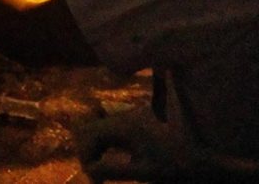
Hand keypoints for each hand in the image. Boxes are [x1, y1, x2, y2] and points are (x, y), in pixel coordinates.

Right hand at [78, 107, 192, 182]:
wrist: (207, 158)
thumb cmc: (177, 166)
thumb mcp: (143, 172)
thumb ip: (112, 170)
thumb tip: (89, 171)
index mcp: (124, 125)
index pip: (89, 135)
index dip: (86, 156)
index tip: (94, 178)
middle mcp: (125, 116)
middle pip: (91, 129)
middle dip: (88, 151)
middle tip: (95, 174)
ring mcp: (132, 116)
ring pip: (101, 128)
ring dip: (96, 147)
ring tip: (102, 168)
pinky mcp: (139, 120)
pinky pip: (113, 128)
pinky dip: (107, 143)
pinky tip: (114, 158)